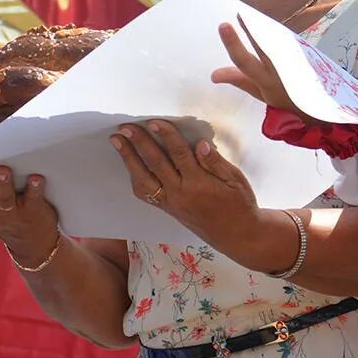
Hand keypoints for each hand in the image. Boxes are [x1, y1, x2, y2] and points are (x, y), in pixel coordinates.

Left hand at [111, 121, 282, 259]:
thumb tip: (200, 144)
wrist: (236, 235)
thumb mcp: (235, 180)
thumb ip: (215, 162)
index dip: (166, 136)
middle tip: (125, 127)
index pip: (179, 154)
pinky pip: (145, 194)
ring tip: (117, 142)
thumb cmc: (240, 204)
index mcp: (199, 183)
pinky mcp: (167, 210)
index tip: (153, 122)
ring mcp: (171, 203)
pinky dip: (135, 178)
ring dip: (128, 159)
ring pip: (143, 180)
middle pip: (155, 164)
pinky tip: (130, 164)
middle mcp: (180, 193)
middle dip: (139, 143)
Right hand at [211, 17, 302, 114]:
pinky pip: (289, 40)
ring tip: (251, 16)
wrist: (317, 106)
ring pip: (277, 40)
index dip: (233, 44)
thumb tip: (213, 74)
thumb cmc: (282, 99)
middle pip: (263, 46)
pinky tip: (268, 23)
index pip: (244, 61)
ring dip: (264, 27)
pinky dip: (277, 31)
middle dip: (251, 29)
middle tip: (240, 14)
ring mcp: (294, 61)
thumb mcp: (259, 93)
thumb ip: (239, 80)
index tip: (223, 25)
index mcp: (265, 81)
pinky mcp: (307, 54)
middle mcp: (279, 70)